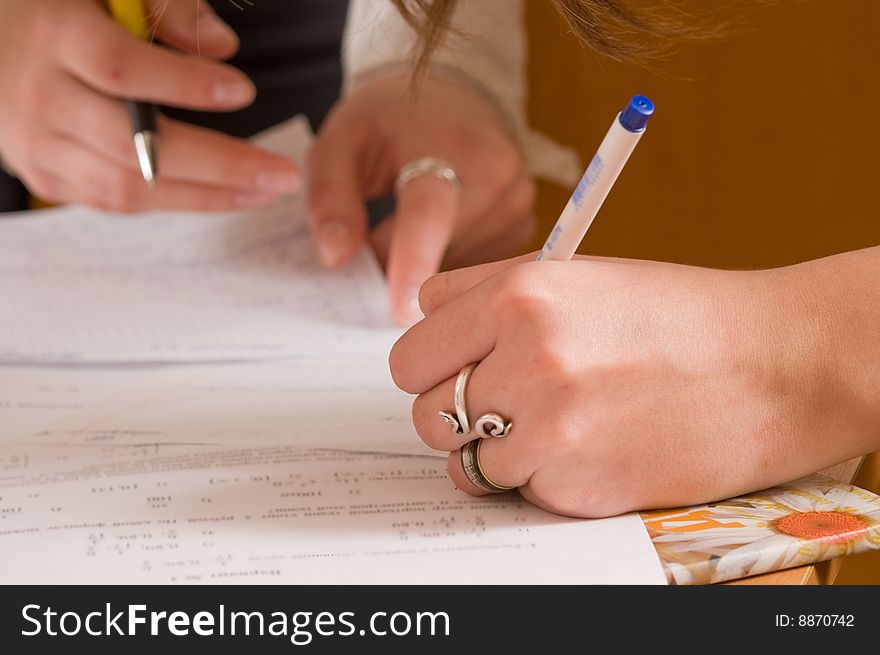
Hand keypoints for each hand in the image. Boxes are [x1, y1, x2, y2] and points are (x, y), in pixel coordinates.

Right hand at [0, 0, 298, 211]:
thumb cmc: (59, 9)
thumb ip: (164, 4)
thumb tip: (221, 48)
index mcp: (52, 35)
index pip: (121, 69)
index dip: (184, 84)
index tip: (243, 91)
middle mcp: (39, 97)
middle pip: (134, 146)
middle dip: (218, 164)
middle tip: (281, 174)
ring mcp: (38, 145)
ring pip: (128, 187)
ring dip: (206, 196)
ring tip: (264, 191)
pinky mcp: (46, 177)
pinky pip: (116, 201)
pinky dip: (174, 201)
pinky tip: (222, 195)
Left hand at [308, 73, 534, 325]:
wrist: (453, 98)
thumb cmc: (391, 119)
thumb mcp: (342, 141)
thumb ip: (330, 197)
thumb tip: (337, 258)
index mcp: (449, 146)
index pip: (430, 213)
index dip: (412, 261)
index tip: (399, 309)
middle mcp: (496, 177)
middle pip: (438, 254)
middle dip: (395, 268)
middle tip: (368, 249)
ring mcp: (517, 206)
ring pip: (457, 271)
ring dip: (422, 270)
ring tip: (406, 227)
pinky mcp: (523, 230)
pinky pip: (475, 271)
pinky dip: (446, 266)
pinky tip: (437, 235)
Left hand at [389, 253, 879, 517]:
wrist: (771, 366)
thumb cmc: (676, 316)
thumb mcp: (577, 276)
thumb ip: (486, 291)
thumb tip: (422, 313)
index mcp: (519, 297)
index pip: (410, 354)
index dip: (428, 367)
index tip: (451, 372)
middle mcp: (527, 362)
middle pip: (423, 412)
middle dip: (452, 412)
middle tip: (498, 404)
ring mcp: (552, 431)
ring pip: (464, 461)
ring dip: (493, 451)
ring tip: (548, 427)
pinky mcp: (579, 487)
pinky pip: (517, 492)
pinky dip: (539, 479)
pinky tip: (586, 449)